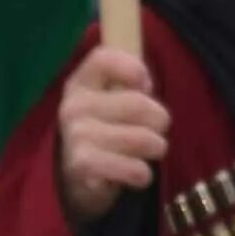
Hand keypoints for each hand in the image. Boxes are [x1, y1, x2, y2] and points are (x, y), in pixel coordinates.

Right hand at [55, 47, 168, 226]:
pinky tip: (134, 172)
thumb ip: (129, 79)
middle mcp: (74, 106)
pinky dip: (144, 174)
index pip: (104, 58)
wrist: (78, 177)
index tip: (145, 86)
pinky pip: (136, 169)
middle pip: (138, 104)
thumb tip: (146, 84)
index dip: (134, 69)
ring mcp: (77, 136)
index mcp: (81, 83)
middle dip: (160, 120)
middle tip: (155, 129)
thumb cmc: (107, 129)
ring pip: (143, 139)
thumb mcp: (111, 98)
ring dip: (156, 149)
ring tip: (146, 152)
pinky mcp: (84, 167)